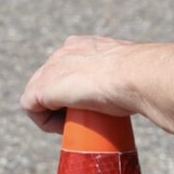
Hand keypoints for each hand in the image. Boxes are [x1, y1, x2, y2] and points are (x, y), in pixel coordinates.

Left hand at [22, 35, 141, 133]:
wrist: (135, 75)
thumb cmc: (140, 77)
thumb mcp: (131, 73)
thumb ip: (128, 77)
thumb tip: (142, 92)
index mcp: (83, 45)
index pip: (71, 68)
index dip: (78, 90)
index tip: (95, 106)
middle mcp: (63, 52)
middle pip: (54, 83)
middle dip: (65, 103)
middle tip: (87, 119)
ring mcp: (49, 69)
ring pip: (41, 96)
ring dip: (56, 114)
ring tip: (79, 125)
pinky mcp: (40, 89)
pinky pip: (31, 109)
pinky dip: (46, 122)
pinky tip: (63, 129)